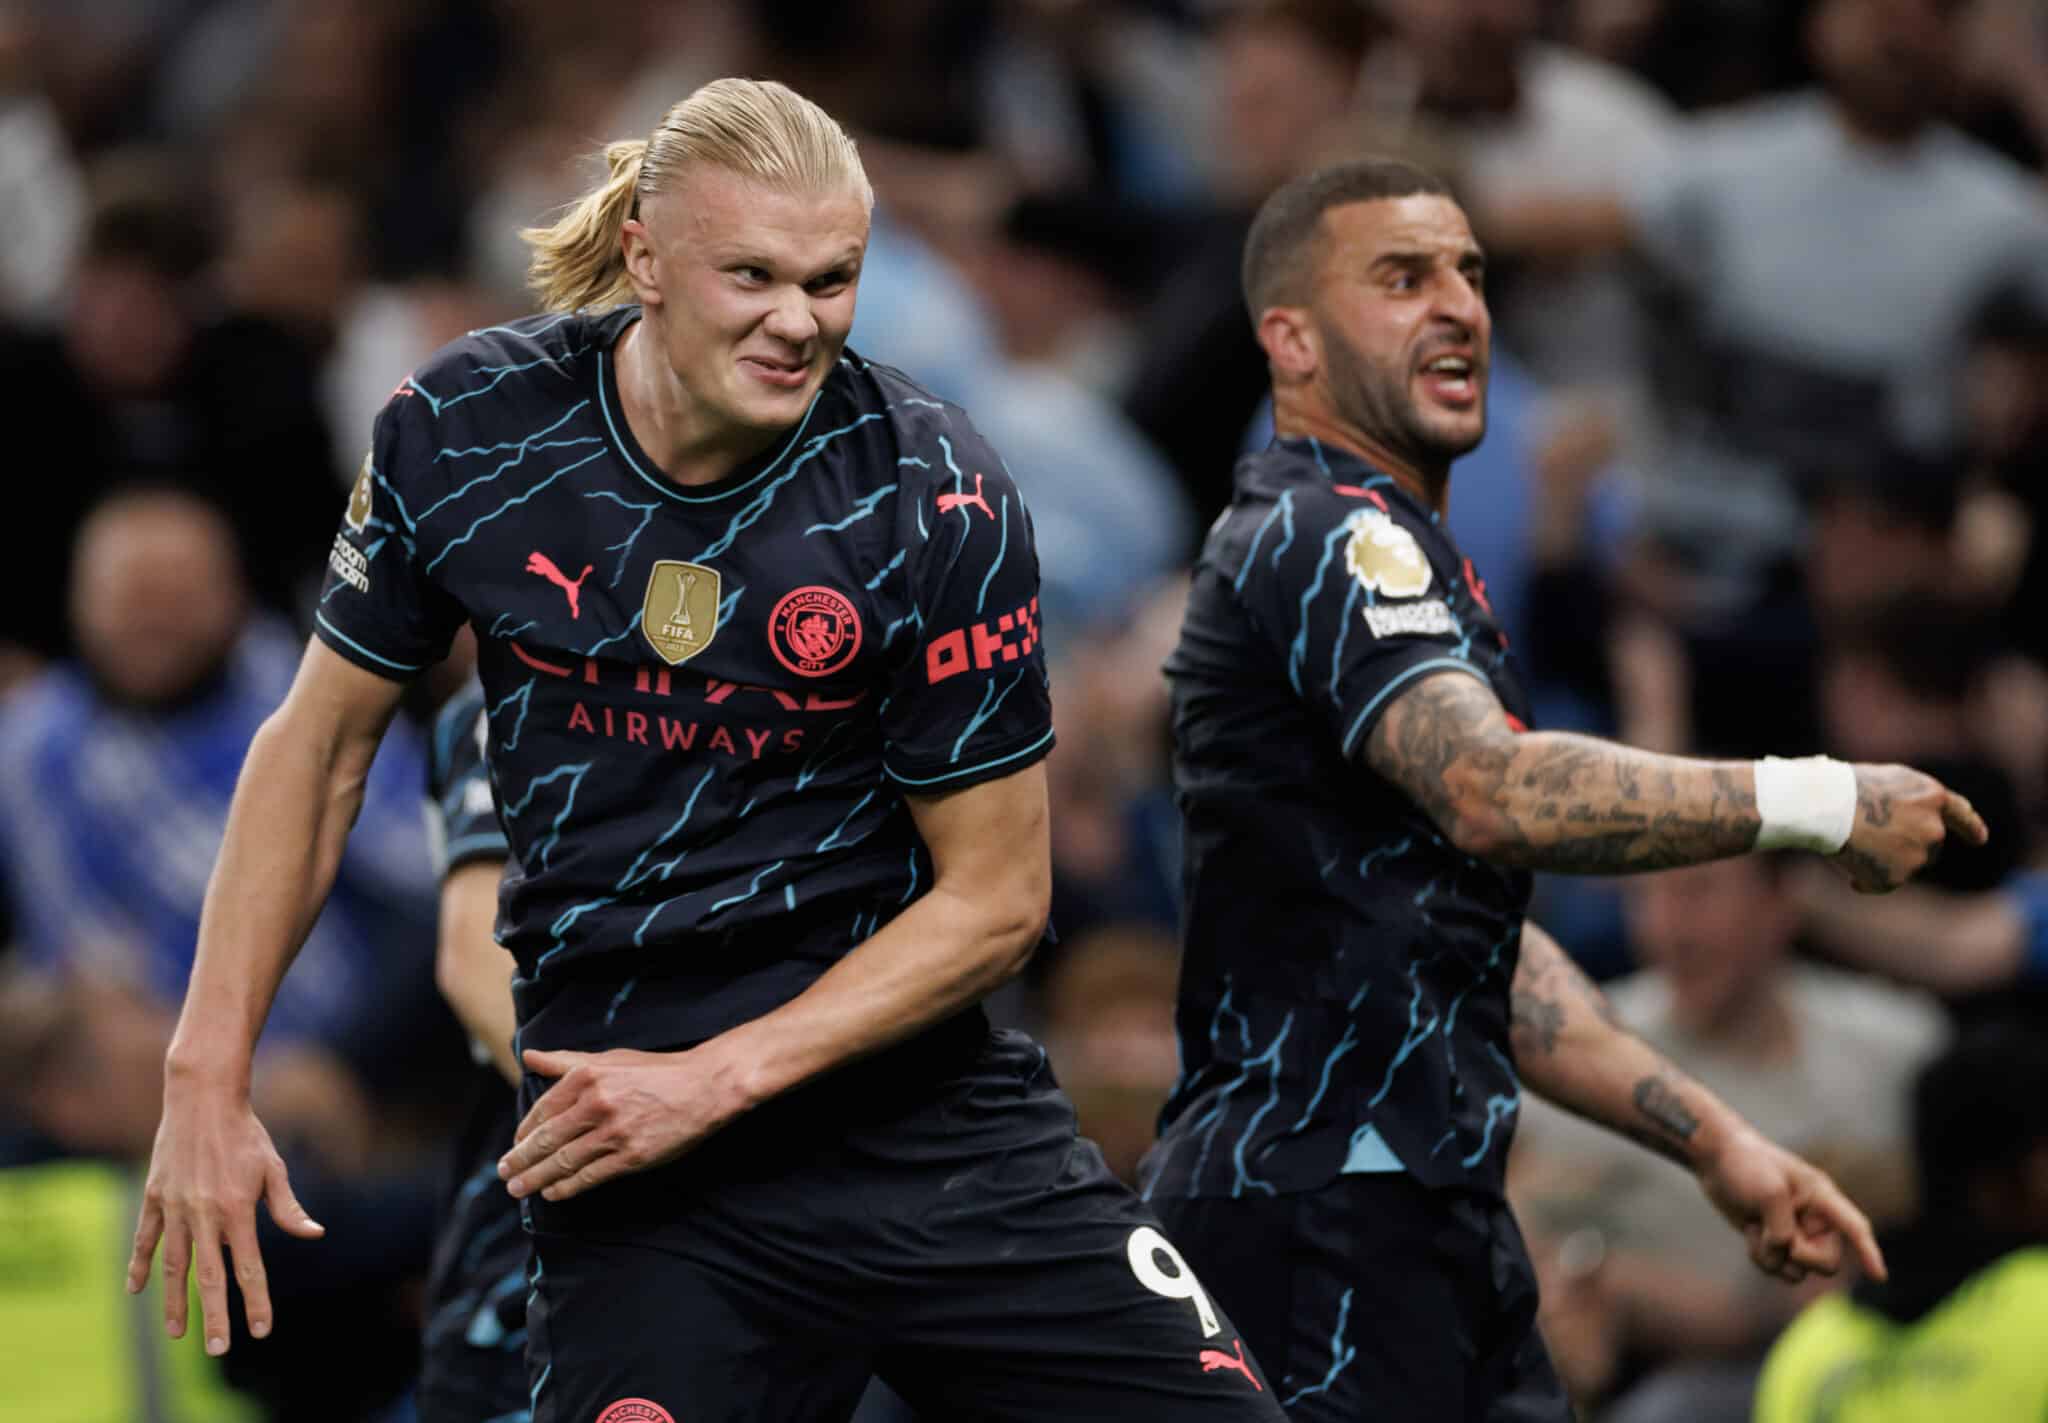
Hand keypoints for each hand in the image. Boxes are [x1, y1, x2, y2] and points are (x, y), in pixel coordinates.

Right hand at [127, 1087, 324, 1354]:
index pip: (249, 1267)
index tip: (261, 1330)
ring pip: (173, 1265)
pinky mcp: (154, 1197)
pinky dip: (139, 1265)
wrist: (203, 1099)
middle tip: (216, 1349)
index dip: (256, 1300)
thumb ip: (287, 1207)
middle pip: (210, 1276)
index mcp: (238, 1209)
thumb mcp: (273, 1167)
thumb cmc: (246, 1133)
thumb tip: (313, 1234)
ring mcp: (176, 1207)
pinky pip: (144, 1238)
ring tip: (176, 1333)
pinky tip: (136, 1290)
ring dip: (174, 1301)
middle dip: (214, 1315)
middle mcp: (205, 1214)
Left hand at [500, 1046, 742, 1202]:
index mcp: (587, 1077)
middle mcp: (595, 1104)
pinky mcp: (631, 1156)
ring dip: (536, 1179)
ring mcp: (613, 1132)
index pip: (543, 1110)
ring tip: (519, 1189)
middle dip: (520, 1160)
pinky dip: (566, 1188)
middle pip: (546, 1140)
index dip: (524, 1132)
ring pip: (563, 1162)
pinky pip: (589, 1176)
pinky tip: (553, 1194)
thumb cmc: (657, 1071)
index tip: (516, 1145)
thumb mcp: (610, 1059)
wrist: (704, 1086)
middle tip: (505, 1174)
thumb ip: (566, 1061)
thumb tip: (529, 1057)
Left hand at [1696, 1126, 1884, 1284]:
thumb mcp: (1768, 1191)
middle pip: (1826, 1263)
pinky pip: (1779, 1268)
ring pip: (1799, 1270)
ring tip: (1755, 1230)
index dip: (1869, 1252)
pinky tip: (1750, 1234)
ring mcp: (1795, 1233)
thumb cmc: (1745, 1164)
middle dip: (1801, 1257)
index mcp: (1821, 1197)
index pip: (1855, 1227)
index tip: (1879, 1276)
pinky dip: (1762, 1258)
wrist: (1716, 1159)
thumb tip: (1785, 1252)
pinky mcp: (1775, 1242)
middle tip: (1778, 1239)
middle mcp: (1814, 1219)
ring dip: (1774, 1257)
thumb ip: (1782, 1228)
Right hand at [1831, 764, 1986, 892]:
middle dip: (1905, 845)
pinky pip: (1881, 883)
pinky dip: (1865, 879)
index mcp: (1934, 798)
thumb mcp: (1891, 781)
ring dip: (1882, 861)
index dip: (1972, 828)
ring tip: (1853, 844)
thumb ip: (1915, 800)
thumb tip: (1924, 821)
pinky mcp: (1897, 877)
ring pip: (1904, 865)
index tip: (1980, 840)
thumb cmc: (1850, 787)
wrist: (1828, 806)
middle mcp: (1934, 829)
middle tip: (1870, 836)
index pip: (1961, 816)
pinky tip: (1848, 864)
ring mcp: (1917, 855)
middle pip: (1928, 846)